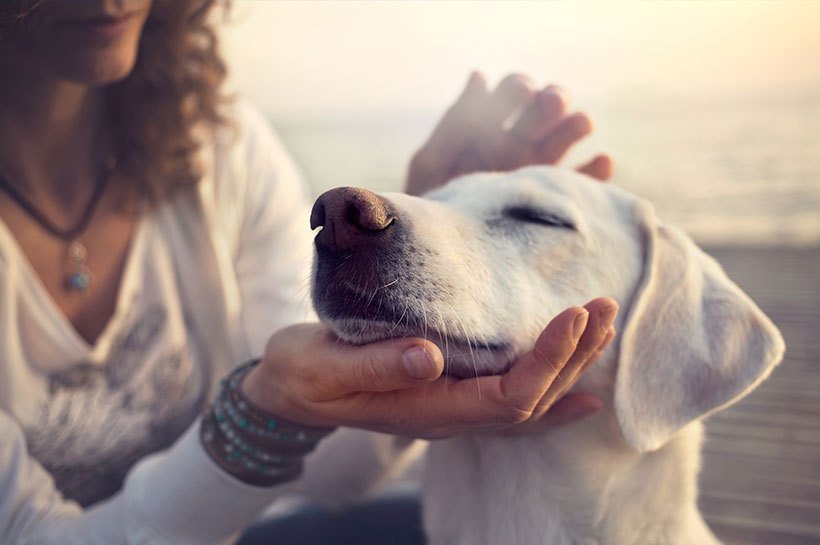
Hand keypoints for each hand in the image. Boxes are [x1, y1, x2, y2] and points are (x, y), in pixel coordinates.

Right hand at [242, 298, 617, 438]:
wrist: (289, 391)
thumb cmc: (303, 375)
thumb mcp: (324, 367)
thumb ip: (375, 366)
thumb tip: (429, 355)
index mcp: (427, 410)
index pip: (507, 396)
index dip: (547, 360)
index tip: (574, 315)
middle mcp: (450, 415)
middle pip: (532, 399)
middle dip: (573, 355)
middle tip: (603, 306)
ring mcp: (453, 408)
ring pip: (529, 398)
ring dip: (570, 364)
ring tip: (602, 324)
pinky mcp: (449, 391)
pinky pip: (512, 400)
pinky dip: (552, 392)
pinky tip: (583, 390)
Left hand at [406, 72, 612, 195]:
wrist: (442, 257)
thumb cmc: (429, 208)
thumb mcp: (432, 163)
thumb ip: (456, 123)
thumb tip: (479, 75)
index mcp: (488, 129)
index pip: (512, 93)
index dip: (519, 88)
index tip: (522, 92)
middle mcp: (517, 145)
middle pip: (544, 110)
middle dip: (551, 100)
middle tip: (552, 103)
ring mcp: (537, 172)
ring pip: (566, 139)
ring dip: (576, 125)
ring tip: (582, 123)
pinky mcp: (553, 201)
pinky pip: (582, 183)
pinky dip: (596, 171)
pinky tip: (602, 161)